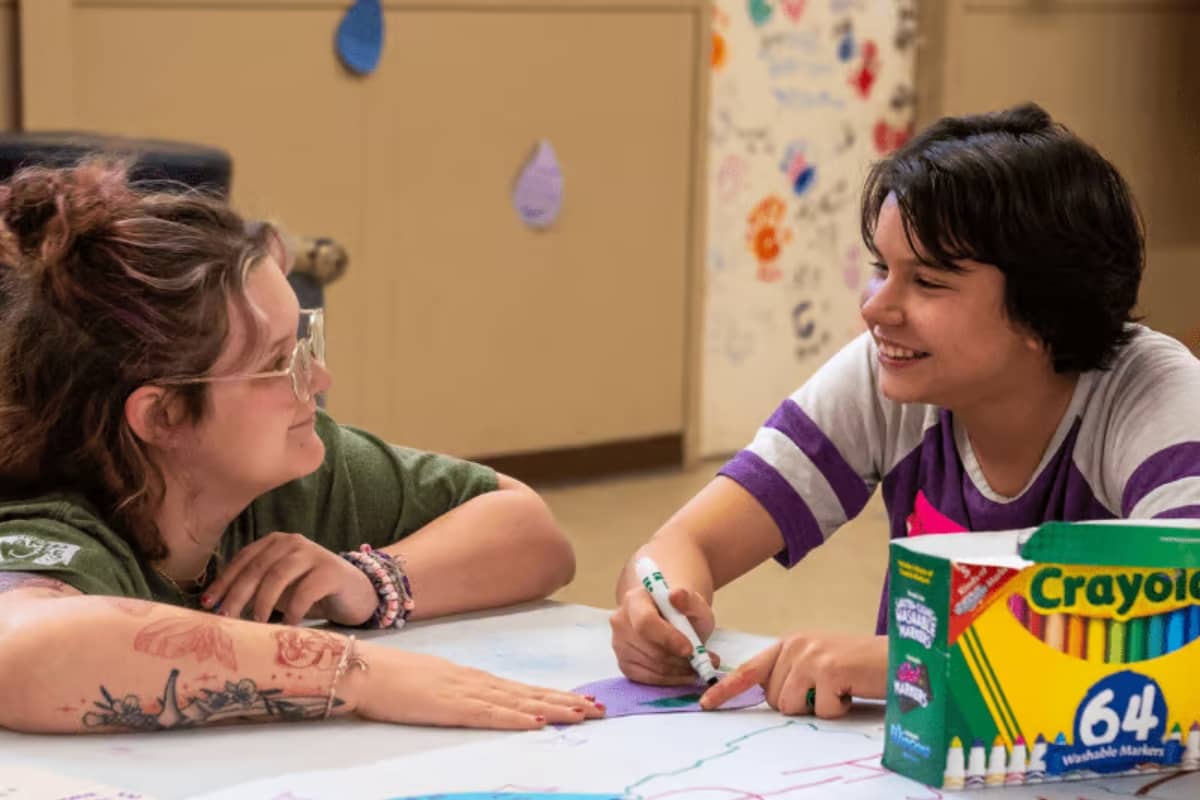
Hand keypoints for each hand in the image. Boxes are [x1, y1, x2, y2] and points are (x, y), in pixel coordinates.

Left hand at [202, 533, 375, 625]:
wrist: (356, 593)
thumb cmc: (311, 592)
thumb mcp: (279, 588)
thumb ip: (255, 589)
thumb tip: (218, 609)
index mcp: (275, 542)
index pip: (243, 559)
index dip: (224, 582)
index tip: (208, 604)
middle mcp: (292, 542)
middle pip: (257, 568)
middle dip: (237, 595)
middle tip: (226, 620)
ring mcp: (313, 554)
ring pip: (277, 576)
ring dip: (262, 604)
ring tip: (256, 625)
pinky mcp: (331, 571)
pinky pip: (305, 591)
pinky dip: (292, 611)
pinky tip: (287, 627)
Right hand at [351, 645, 605, 729]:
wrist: (364, 669)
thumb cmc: (392, 678)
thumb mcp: (433, 683)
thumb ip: (456, 691)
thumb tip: (475, 700)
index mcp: (472, 679)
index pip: (521, 690)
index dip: (553, 696)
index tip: (581, 700)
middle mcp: (476, 682)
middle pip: (529, 694)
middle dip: (565, 702)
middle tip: (598, 709)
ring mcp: (465, 693)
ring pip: (519, 703)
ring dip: (552, 709)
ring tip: (582, 713)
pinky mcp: (450, 706)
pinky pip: (490, 714)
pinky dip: (516, 718)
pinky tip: (536, 721)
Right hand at [610, 584, 718, 684]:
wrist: (670, 619)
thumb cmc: (682, 611)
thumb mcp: (695, 604)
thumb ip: (690, 600)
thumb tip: (677, 595)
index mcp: (635, 599)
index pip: (645, 622)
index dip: (668, 638)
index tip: (690, 649)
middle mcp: (621, 621)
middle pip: (651, 649)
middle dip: (679, 659)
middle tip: (703, 661)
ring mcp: (619, 644)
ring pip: (652, 666)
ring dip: (678, 670)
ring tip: (696, 665)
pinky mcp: (624, 664)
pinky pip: (648, 678)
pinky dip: (670, 679)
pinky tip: (683, 673)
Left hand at [700, 633, 886, 717]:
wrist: (898, 658)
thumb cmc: (859, 667)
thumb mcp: (819, 663)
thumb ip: (792, 674)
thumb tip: (769, 697)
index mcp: (789, 644)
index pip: (750, 669)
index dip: (727, 689)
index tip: (706, 704)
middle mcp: (795, 645)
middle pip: (774, 699)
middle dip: (799, 705)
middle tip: (827, 690)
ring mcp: (811, 656)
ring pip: (791, 706)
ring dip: (818, 707)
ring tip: (839, 689)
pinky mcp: (828, 669)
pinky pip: (820, 711)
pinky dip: (839, 709)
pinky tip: (851, 690)